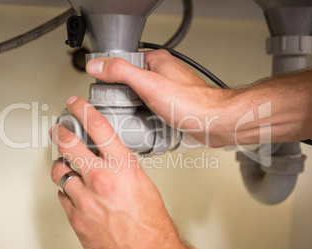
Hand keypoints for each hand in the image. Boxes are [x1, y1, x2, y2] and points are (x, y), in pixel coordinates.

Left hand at [50, 96, 212, 248]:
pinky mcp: (75, 217)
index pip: (98, 126)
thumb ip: (122, 167)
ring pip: (60, 171)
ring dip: (62, 166)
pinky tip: (74, 192)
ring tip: (65, 165)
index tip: (75, 104)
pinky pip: (62, 196)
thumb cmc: (149, 223)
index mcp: (122, 167)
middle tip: (58, 129)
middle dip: (60, 132)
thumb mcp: (142, 183)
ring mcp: (84, 198)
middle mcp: (101, 179)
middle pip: (69, 143)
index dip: (83, 109)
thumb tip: (110, 157)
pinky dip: (66, 192)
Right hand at [85, 49, 235, 147]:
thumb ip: (121, 72)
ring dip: (135, 109)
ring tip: (132, 117)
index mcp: (157, 61)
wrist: (214, 123)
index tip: (105, 89)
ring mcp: (168, 90)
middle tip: (120, 107)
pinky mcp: (172, 105)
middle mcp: (163, 73)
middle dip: (124, 97)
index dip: (112, 76)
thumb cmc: (191, 103)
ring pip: (141, 97)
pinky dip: (146, 117)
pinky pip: (151, 109)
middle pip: (131, 82)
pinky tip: (145, 123)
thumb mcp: (148, 84)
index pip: (124, 62)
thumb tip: (97, 65)